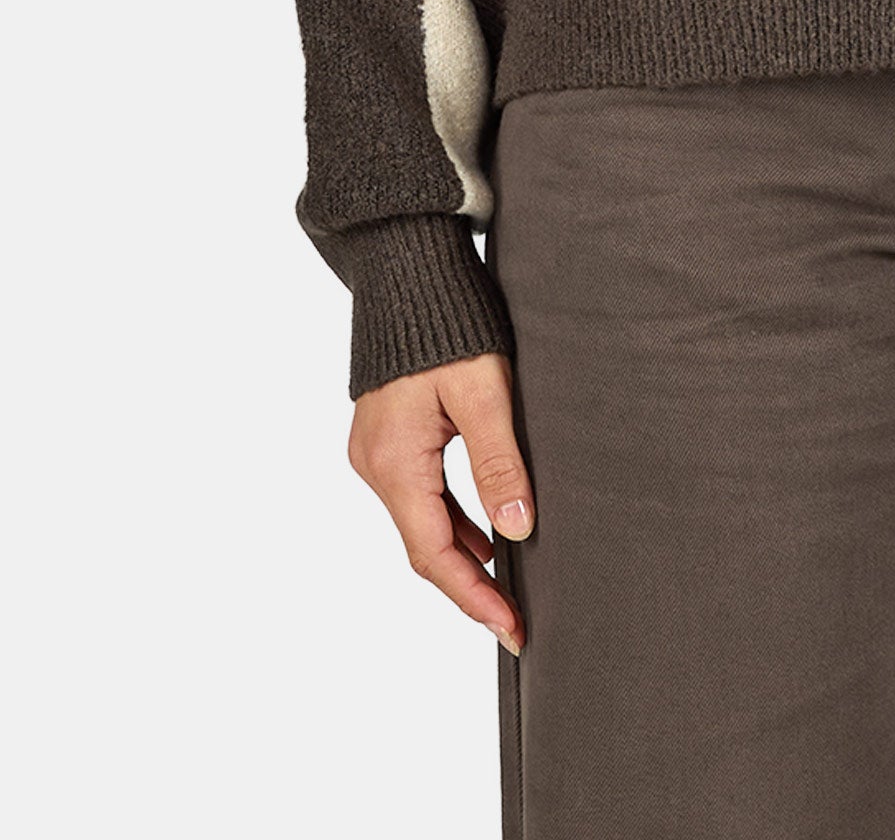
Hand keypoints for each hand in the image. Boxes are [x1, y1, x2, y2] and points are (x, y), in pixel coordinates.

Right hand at [348, 351, 535, 651]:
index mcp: (395, 463)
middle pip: (424, 546)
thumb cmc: (448, 322)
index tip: (512, 629)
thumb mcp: (483, 391)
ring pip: (421, 521)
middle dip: (470, 585)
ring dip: (462, 554)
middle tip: (517, 618)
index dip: (474, 597)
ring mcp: (377, 451)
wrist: (406, 264)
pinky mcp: (387, 435)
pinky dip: (451, 519)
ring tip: (510, 585)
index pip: (435, 555)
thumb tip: (517, 530)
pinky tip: (485, 530)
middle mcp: (375, 465)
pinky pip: (419, 494)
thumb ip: (498, 461)